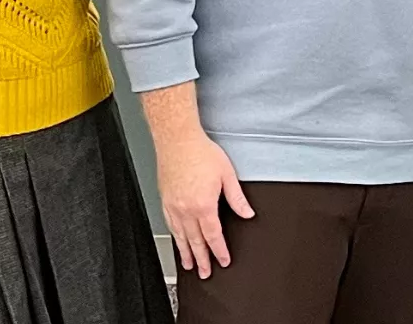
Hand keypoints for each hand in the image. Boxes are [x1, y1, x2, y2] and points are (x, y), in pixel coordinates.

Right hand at [154, 130, 253, 278]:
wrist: (177, 140)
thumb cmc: (201, 153)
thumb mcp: (227, 175)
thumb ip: (237, 198)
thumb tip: (247, 213)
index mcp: (204, 205)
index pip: (213, 236)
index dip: (219, 251)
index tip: (223, 261)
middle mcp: (186, 210)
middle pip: (196, 241)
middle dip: (202, 259)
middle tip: (205, 273)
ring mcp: (173, 207)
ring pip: (180, 236)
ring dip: (186, 253)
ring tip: (190, 265)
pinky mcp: (165, 201)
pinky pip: (170, 225)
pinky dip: (175, 237)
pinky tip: (178, 241)